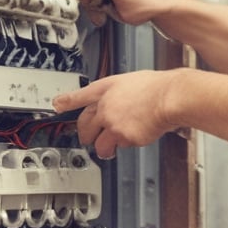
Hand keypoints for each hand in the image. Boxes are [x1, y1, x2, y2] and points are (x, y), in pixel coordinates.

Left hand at [52, 70, 180, 159]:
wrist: (169, 97)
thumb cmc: (156, 87)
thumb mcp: (130, 81)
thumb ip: (116, 93)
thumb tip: (111, 102)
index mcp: (106, 91)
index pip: (80, 97)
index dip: (67, 102)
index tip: (57, 105)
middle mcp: (105, 108)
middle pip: (85, 128)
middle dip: (87, 136)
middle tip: (92, 137)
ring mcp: (114, 125)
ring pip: (101, 144)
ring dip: (107, 147)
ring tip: (116, 143)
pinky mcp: (125, 138)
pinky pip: (122, 146)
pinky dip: (128, 143)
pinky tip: (138, 132)